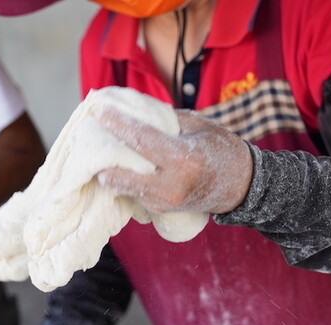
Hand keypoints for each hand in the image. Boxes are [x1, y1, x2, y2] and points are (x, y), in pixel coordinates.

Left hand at [96, 108, 253, 214]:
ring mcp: (166, 201)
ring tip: (98, 151)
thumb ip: (165, 120)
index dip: (117, 124)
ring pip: (124, 188)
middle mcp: (172, 185)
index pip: (141, 140)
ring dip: (109, 170)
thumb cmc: (222, 149)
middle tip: (89, 136)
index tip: (99, 109)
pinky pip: (134, 194)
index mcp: (184, 159)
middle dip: (102, 157)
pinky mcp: (162, 210)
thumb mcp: (197, 125)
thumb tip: (132, 111)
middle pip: (122, 174)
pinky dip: (123, 180)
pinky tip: (116, 166)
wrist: (241, 185)